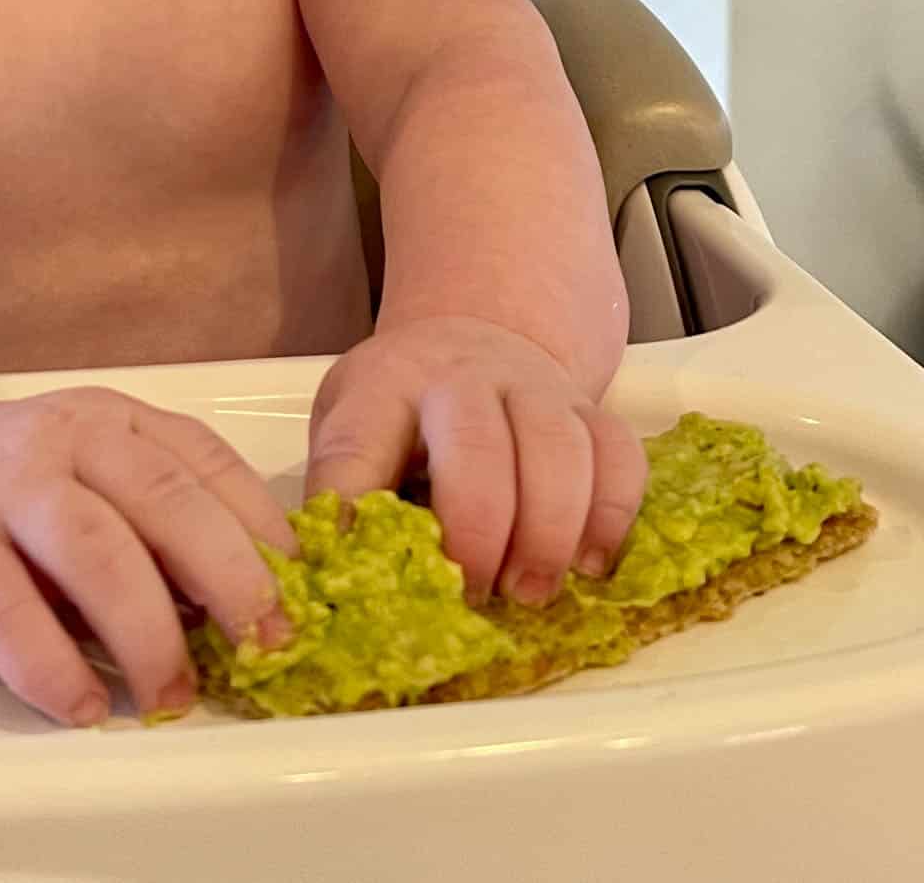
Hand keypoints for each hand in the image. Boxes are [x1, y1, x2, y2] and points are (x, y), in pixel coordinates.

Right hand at [0, 388, 295, 725]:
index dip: (263, 530)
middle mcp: (65, 441)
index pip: (208, 464)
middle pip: (164, 501)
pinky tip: (83, 703)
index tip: (303, 593)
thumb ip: (168, 523)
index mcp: (117, 421)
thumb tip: (253, 605)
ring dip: (146, 631)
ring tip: (174, 694)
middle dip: (228, 577)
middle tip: (264, 644)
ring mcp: (4, 490)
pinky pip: (5, 611)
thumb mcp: (102, 478)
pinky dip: (51, 664)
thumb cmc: (22, 490)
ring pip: (93, 551)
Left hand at [304, 316, 646, 605]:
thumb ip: (343, 490)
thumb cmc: (401, 408)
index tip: (362, 576)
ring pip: (558, 448)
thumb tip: (320, 573)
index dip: (355, 513)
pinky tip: (588, 563)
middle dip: (479, 532)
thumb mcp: (351, 428)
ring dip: (549, 533)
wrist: (468, 342)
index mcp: (383, 386)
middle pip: (476, 444)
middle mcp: (461, 376)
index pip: (357, 445)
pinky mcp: (588, 409)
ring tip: (528, 592)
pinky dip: (611, 515)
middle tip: (473, 594)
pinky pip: (617, 454)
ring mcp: (533, 386)